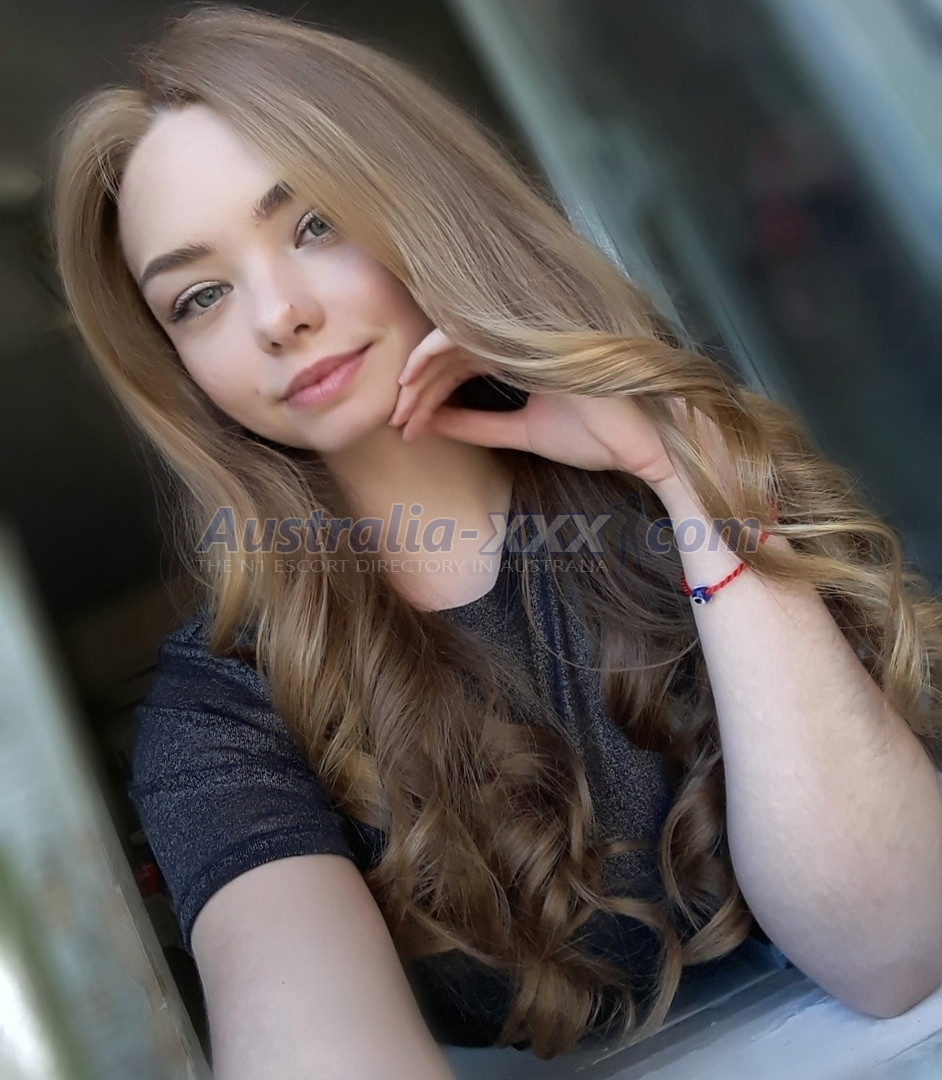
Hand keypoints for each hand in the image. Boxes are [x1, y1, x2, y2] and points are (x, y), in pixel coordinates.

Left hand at [388, 328, 702, 489]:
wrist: (639, 445)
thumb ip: (478, 427)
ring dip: (421, 377)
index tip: (407, 428)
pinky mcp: (526, 332)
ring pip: (452, 343)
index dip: (429, 394)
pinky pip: (464, 332)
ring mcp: (522, 331)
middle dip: (417, 389)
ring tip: (400, 410)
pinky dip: (433, 351)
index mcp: (518, 355)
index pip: (459, 366)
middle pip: (449, 354)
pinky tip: (412, 378)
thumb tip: (432, 425)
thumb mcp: (523, 434)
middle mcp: (517, 338)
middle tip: (396, 422)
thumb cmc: (595, 436)